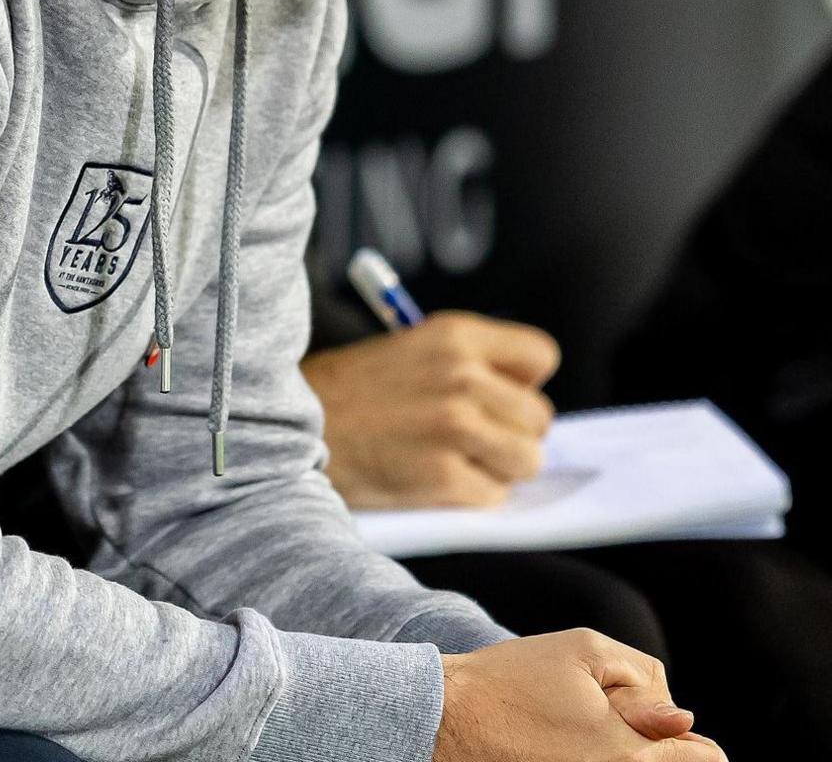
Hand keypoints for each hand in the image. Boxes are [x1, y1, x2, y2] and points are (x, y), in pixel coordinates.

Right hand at [302, 311, 559, 507]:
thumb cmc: (352, 392)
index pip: (541, 357)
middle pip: (539, 416)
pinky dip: (471, 496)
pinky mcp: (442, 477)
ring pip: (527, 459)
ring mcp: (454, 428)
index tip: (501, 396)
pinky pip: (493, 495)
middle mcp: (463, 377)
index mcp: (457, 336)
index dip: (524, 382)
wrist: (290, 428)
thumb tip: (525, 404)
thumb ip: (470, 366)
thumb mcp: (413, 349)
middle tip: (475, 439)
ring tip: (460, 461)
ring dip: (500, 467)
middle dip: (513, 433)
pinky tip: (436, 480)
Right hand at [435, 630, 725, 761]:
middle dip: (652, 740)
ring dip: (623, 749)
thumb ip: (644, 681)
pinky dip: (594, 755)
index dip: (691, 742)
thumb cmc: (511, 680)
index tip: (669, 729)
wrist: (445, 720)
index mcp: (629, 756)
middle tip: (608, 718)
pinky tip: (562, 743)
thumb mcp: (585, 651)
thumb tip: (683, 721)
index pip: (702, 761)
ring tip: (575, 729)